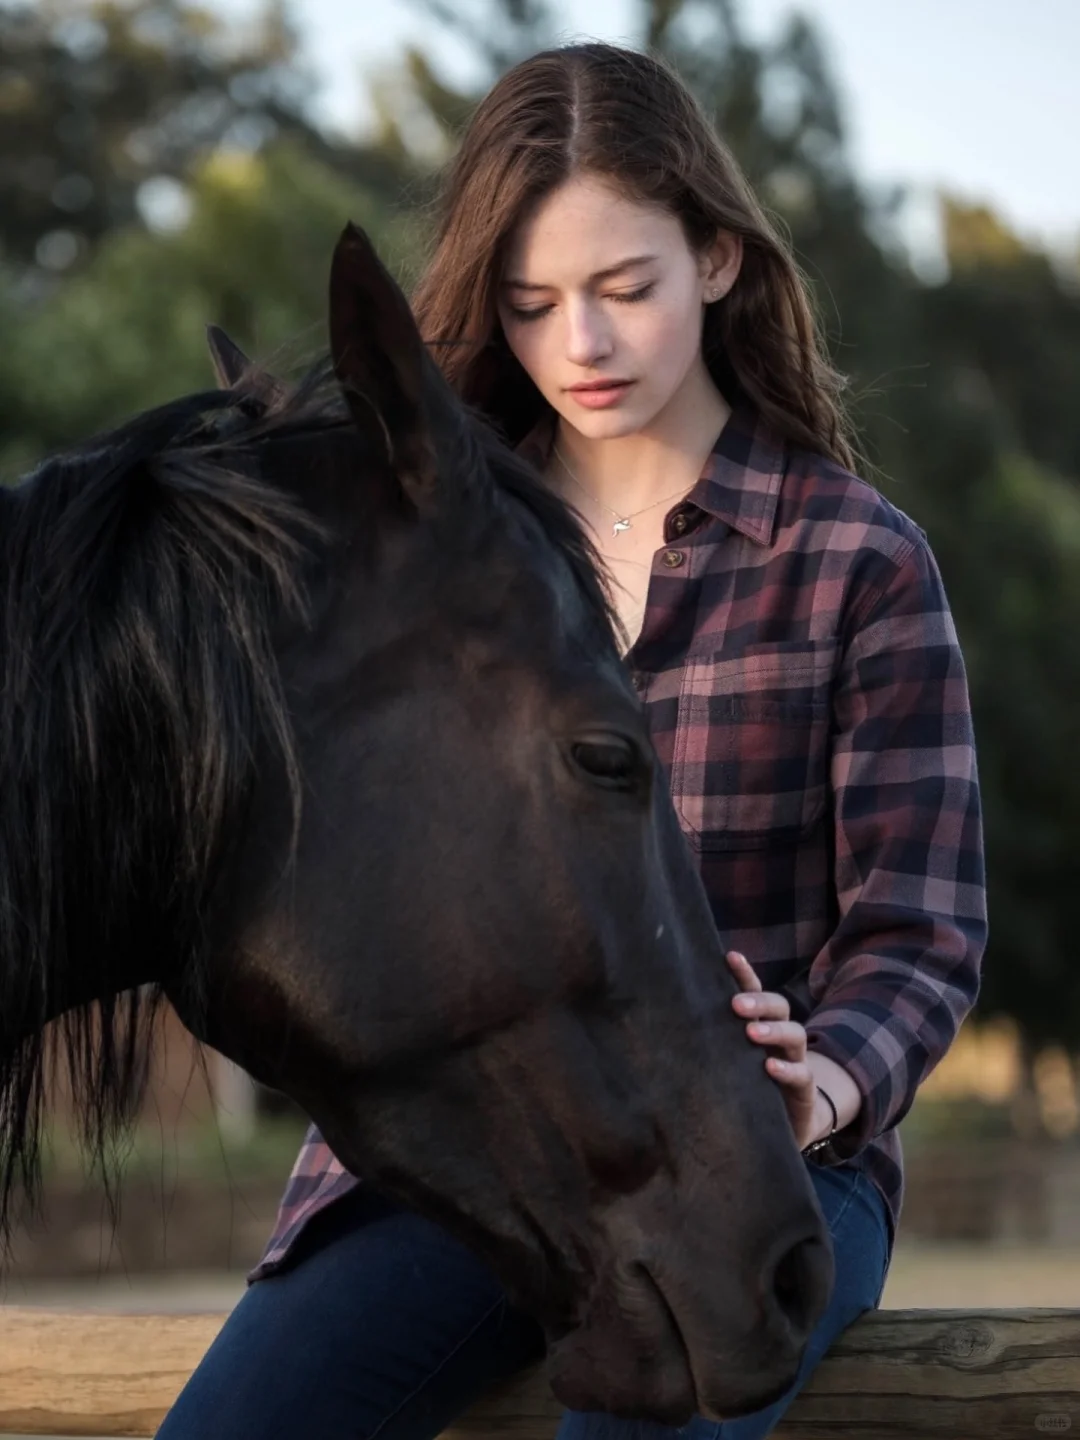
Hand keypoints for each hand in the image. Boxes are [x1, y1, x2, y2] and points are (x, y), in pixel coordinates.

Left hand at [726, 950, 826, 1150]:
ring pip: (795, 1035)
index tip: (730, 956)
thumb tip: (661, 1017)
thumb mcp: (723, 1061)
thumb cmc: (741, 1087)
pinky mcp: (804, 1091)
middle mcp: (778, 1038)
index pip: (753, 991)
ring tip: (751, 1032)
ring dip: (774, 1030)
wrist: (777, 1130)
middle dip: (759, 1001)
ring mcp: (795, 1062)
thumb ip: (706, 1039)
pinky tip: (770, 1067)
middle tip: (736, 1004)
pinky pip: (802, 1075)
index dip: (744, 973)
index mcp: (758, 1024)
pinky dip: (787, 1070)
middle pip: (779, 1007)